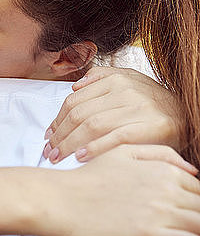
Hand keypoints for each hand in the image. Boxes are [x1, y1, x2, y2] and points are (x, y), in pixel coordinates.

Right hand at [41, 144, 199, 235]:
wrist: (62, 200)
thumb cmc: (90, 178)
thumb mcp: (122, 153)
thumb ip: (160, 155)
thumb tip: (194, 170)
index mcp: (163, 170)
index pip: (198, 190)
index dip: (194, 201)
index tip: (183, 208)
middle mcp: (166, 191)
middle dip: (194, 215)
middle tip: (178, 220)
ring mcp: (159, 214)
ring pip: (198, 225)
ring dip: (192, 227)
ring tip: (173, 228)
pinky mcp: (149, 235)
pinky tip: (167, 235)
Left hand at [43, 66, 182, 162]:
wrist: (188, 115)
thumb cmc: (151, 103)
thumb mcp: (129, 82)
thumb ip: (101, 78)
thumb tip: (75, 85)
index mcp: (116, 79)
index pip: (74, 101)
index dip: (56, 120)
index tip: (48, 134)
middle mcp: (127, 90)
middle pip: (79, 114)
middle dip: (59, 135)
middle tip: (49, 150)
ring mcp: (140, 108)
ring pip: (93, 126)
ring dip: (70, 144)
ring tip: (58, 156)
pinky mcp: (153, 126)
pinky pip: (116, 138)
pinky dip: (95, 148)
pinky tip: (81, 157)